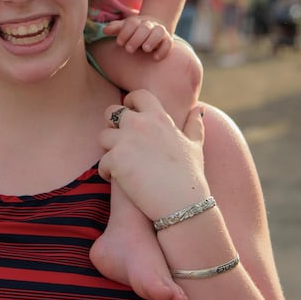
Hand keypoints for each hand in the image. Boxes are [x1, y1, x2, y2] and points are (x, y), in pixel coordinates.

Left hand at [98, 90, 206, 219]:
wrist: (182, 204)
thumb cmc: (190, 176)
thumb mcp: (195, 146)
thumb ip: (195, 125)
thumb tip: (199, 109)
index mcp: (159, 117)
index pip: (137, 95)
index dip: (129, 103)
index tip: (129, 114)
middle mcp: (140, 124)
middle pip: (111, 112)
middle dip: (112, 125)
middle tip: (120, 142)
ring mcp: (126, 141)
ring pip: (102, 137)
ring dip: (108, 150)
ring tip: (119, 164)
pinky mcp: (115, 160)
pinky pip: (101, 163)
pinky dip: (107, 173)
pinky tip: (118, 180)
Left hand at [103, 15, 173, 60]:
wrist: (153, 27)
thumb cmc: (134, 31)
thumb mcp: (124, 28)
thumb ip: (115, 28)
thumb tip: (104, 31)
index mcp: (137, 21)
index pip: (132, 23)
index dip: (125, 32)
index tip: (119, 43)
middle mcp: (149, 25)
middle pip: (145, 28)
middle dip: (137, 38)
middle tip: (129, 49)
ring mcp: (160, 31)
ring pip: (159, 32)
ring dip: (152, 40)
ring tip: (145, 49)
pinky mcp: (167, 40)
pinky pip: (168, 43)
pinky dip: (163, 50)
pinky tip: (155, 58)